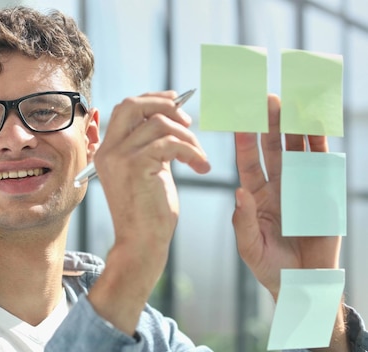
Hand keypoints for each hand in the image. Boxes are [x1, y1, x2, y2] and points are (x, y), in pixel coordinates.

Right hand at [95, 91, 210, 254]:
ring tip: (199, 157)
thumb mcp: (147, 170)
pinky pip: (171, 143)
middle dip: (164, 105)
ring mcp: (119, 157)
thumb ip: (151, 144)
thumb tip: (171, 116)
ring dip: (188, 136)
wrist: (142, 243)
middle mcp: (108, 151)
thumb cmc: (149, 212)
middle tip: (188, 122)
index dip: (152, 100)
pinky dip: (192, 151)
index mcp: (107, 150)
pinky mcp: (135, 166)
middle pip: (132, 104)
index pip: (125, 108)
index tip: (176, 103)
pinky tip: (201, 167)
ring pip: (159, 123)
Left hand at [233, 94, 347, 350]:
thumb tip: (239, 192)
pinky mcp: (324, 193)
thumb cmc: (272, 268)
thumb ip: (245, 221)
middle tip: (266, 97)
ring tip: (292, 101)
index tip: (237, 116)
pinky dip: (321, 144)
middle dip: (269, 122)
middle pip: (272, 147)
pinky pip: (322, 164)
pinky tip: (318, 124)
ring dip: (295, 126)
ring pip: (297, 149)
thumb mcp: (251, 247)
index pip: (248, 161)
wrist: (304, 285)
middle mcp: (278, 185)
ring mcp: (302, 186)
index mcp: (256, 196)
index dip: (243, 139)